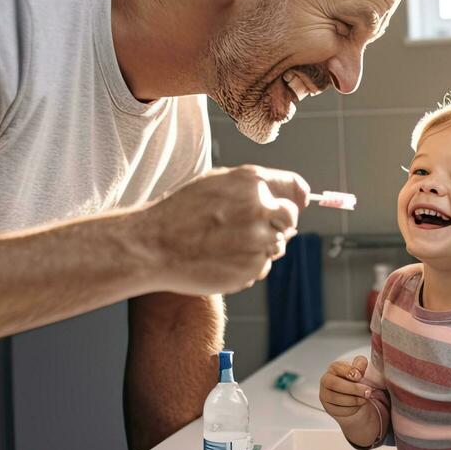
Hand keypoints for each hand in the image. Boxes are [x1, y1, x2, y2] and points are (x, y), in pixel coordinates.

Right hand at [127, 165, 309, 295]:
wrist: (153, 246)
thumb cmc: (179, 213)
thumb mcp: (215, 183)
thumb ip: (252, 188)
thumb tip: (284, 197)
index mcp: (252, 182)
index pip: (296, 187)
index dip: (297, 197)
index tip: (298, 204)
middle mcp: (261, 208)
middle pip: (291, 218)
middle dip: (278, 224)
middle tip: (249, 229)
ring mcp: (258, 240)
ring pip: (276, 245)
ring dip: (260, 246)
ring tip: (226, 244)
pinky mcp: (252, 267)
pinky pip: (261, 266)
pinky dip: (247, 265)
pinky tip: (222, 258)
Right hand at [319, 355, 373, 420]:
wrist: (355, 398)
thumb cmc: (356, 382)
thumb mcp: (361, 370)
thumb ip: (360, 364)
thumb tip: (361, 364)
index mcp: (334, 368)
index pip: (337, 368)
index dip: (348, 371)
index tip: (359, 376)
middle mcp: (326, 380)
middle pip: (335, 384)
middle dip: (354, 388)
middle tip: (368, 391)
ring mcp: (325, 395)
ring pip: (337, 399)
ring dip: (354, 400)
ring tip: (365, 398)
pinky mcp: (328, 408)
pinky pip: (339, 410)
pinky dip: (351, 409)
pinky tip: (358, 405)